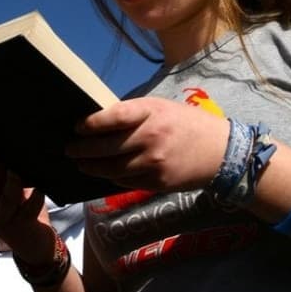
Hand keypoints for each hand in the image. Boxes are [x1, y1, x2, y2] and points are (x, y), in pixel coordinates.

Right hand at [0, 149, 55, 264]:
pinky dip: (37, 197)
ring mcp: (5, 218)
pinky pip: (30, 208)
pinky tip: (41, 188)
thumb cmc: (21, 212)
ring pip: (8, 197)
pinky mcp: (23, 225)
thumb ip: (2, 177)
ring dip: (13, 182)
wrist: (33, 245)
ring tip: (16, 170)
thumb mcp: (8, 194)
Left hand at [68, 97, 230, 191]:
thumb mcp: (162, 108)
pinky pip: (125, 181)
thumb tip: (101, 122)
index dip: (90, 123)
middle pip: (106, 147)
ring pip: (111, 169)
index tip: (77, 126)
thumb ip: (134, 114)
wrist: (221, 152)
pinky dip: (111, 177)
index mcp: (151, 112)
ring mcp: (153, 163)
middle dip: (82, 150)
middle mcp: (150, 137)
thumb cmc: (188, 124)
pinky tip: (104, 173)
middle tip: (69, 149)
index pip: (112, 116)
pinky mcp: (156, 183)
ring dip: (92, 167)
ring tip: (81, 164)